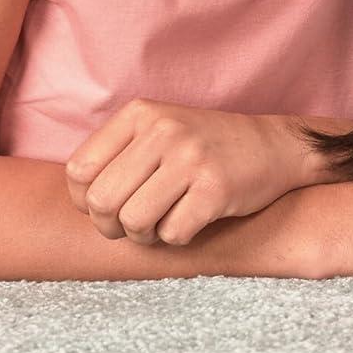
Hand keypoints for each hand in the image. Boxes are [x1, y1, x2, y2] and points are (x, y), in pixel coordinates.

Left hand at [65, 99, 317, 246]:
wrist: (274, 146)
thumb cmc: (205, 147)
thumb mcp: (158, 130)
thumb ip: (116, 155)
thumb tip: (78, 202)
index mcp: (142, 114)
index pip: (79, 171)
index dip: (85, 200)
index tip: (111, 202)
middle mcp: (165, 131)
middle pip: (102, 202)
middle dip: (111, 226)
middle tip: (133, 224)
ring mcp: (192, 158)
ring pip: (133, 222)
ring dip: (144, 235)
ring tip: (161, 224)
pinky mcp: (216, 189)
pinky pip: (172, 234)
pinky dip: (177, 238)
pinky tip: (192, 219)